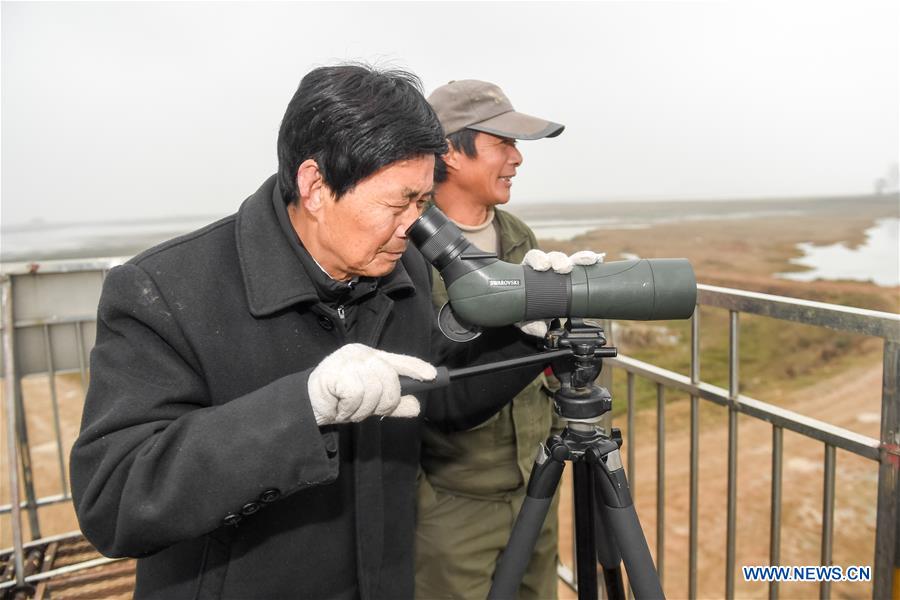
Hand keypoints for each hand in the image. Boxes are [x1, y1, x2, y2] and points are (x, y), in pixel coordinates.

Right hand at [307, 343, 436, 425]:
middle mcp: (360, 354)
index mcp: (370, 357)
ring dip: (363, 409)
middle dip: (384, 402)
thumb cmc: (339, 400)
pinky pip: (357, 394)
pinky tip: (340, 406)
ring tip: (350, 408)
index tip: (432, 376)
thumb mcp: (371, 403)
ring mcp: (348, 361)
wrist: (308, 405)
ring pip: (375, 389)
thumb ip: (393, 405)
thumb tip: (416, 407)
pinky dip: (350, 408)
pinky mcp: (336, 371)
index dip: (416, 367)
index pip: (398, 359)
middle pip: (390, 379)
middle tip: (367, 410)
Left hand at [517, 249, 604, 336]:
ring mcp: (562, 270)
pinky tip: (599, 260)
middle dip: (560, 260)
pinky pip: (585, 265)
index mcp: (532, 273)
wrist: (535, 315)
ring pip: (571, 260)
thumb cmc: (528, 311)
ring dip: (579, 259)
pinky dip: (592, 261)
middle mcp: (548, 268)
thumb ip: (530, 325)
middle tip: (563, 268)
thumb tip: (541, 330)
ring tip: (586, 261)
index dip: (538, 259)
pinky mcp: (576, 274)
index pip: (534, 259)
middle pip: (554, 257)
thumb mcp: (526, 319)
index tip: (542, 266)